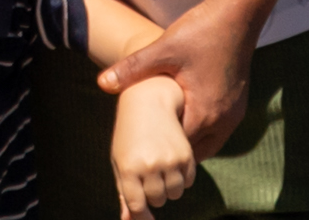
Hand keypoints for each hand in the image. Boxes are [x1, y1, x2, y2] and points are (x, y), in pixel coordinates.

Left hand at [97, 1, 251, 158]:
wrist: (236, 15)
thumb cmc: (200, 32)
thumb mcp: (163, 49)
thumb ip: (133, 68)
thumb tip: (102, 82)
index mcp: (205, 112)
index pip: (180, 146)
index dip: (159, 146)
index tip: (141, 143)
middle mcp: (224, 120)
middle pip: (197, 150)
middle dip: (175, 150)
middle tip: (151, 144)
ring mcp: (234, 113)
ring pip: (212, 143)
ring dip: (192, 141)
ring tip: (166, 134)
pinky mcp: (239, 104)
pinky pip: (220, 130)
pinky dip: (205, 130)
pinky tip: (186, 118)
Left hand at [111, 76, 196, 219]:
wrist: (149, 99)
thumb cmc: (129, 134)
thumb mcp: (120, 160)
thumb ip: (125, 194)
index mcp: (128, 167)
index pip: (137, 206)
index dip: (140, 210)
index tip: (141, 206)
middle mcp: (149, 165)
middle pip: (157, 200)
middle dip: (153, 191)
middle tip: (147, 169)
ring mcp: (170, 160)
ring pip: (174, 193)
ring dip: (168, 185)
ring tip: (159, 162)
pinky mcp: (187, 155)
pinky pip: (188, 181)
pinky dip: (181, 175)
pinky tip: (171, 156)